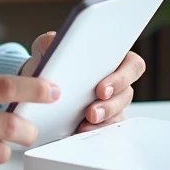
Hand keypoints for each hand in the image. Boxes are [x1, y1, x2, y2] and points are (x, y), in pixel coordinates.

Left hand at [19, 32, 146, 132]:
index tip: (102, 89)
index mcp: (112, 59)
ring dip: (103, 119)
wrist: (37, 87)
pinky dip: (95, 130)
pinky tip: (81, 130)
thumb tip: (52, 39)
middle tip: (92, 111)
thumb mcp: (47, 49)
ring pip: (118, 112)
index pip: (132, 64)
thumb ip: (49, 42)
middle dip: (111, 104)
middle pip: (127, 92)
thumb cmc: (51, 64)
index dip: (122, 77)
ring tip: (85, 122)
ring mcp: (112, 102)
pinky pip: (107, 127)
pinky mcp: (103, 120)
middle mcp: (116, 81)